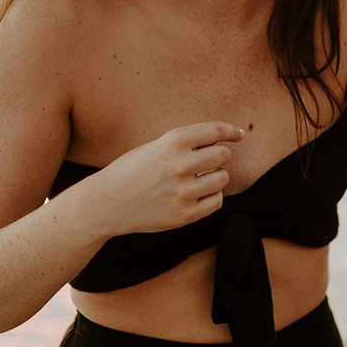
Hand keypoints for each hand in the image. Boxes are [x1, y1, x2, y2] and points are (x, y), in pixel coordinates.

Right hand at [89, 121, 244, 234]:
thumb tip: (224, 141)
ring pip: (223, 178)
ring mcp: (184, 191)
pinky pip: (217, 201)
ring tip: (198, 180)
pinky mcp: (185, 215)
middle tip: (207, 162)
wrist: (107, 203)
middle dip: (219, 156)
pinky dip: (212, 197)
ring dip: (215, 177)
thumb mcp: (155, 146)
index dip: (231, 131)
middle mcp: (181, 164)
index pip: (216, 131)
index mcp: (173, 142)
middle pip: (223, 155)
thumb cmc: (131, 171)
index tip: (239, 134)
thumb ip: (186, 144)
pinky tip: (198, 195)